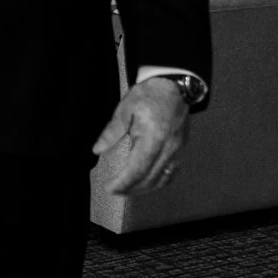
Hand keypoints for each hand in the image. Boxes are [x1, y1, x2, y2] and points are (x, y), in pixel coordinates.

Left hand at [94, 77, 189, 194]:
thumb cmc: (150, 95)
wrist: (173, 86)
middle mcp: (168, 148)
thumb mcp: (124, 110)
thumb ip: (111, 132)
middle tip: (114, 190)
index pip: (137, 170)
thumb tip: (98, 149)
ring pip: (161, 179)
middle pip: (149, 179)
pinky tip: (146, 182)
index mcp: (153, 138)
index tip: (109, 187)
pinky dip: (157, 182)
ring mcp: (177, 150)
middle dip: (130, 189)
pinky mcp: (180, 149)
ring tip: (127, 189)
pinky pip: (170, 173)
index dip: (122, 183)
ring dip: (143, 188)